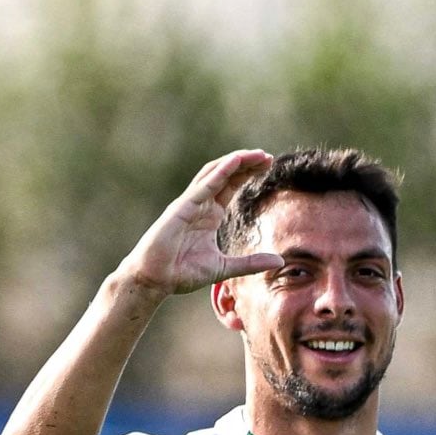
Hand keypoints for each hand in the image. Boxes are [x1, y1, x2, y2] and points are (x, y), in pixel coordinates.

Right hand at [120, 149, 284, 298]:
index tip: (268, 166)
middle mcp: (201, 204)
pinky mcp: (182, 207)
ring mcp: (191, 203)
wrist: (156, 279)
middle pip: (226, 175)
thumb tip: (279, 262)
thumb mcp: (224, 267)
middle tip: (267, 157)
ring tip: (256, 155)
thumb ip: (251, 263)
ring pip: (215, 174)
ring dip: (236, 162)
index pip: (232, 187)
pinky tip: (234, 162)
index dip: (248, 174)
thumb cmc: (182, 272)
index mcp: (210, 215)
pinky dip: (219, 173)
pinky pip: (203, 186)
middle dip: (247, 164)